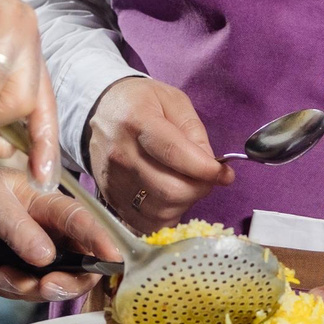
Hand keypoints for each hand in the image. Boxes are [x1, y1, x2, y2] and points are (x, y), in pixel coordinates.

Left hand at [0, 154, 111, 302]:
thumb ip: (18, 228)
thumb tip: (46, 257)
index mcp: (50, 205)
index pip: (82, 223)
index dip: (101, 242)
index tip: (113, 259)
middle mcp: (51, 231)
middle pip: (77, 267)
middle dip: (60, 283)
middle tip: (41, 286)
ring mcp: (36, 252)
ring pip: (46, 285)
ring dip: (17, 284)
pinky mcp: (20, 268)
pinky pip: (18, 290)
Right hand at [87, 76, 232, 229]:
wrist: (99, 111)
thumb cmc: (139, 103)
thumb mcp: (172, 101)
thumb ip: (194, 132)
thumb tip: (209, 165)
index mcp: (138, 121)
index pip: (175, 154)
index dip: (206, 170)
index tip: (223, 174)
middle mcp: (122, 153)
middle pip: (170, 190)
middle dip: (199, 189)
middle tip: (205, 179)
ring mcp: (113, 179)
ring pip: (160, 211)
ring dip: (183, 204)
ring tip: (185, 185)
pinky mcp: (110, 197)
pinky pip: (145, 222)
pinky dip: (165, 216)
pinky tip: (170, 199)